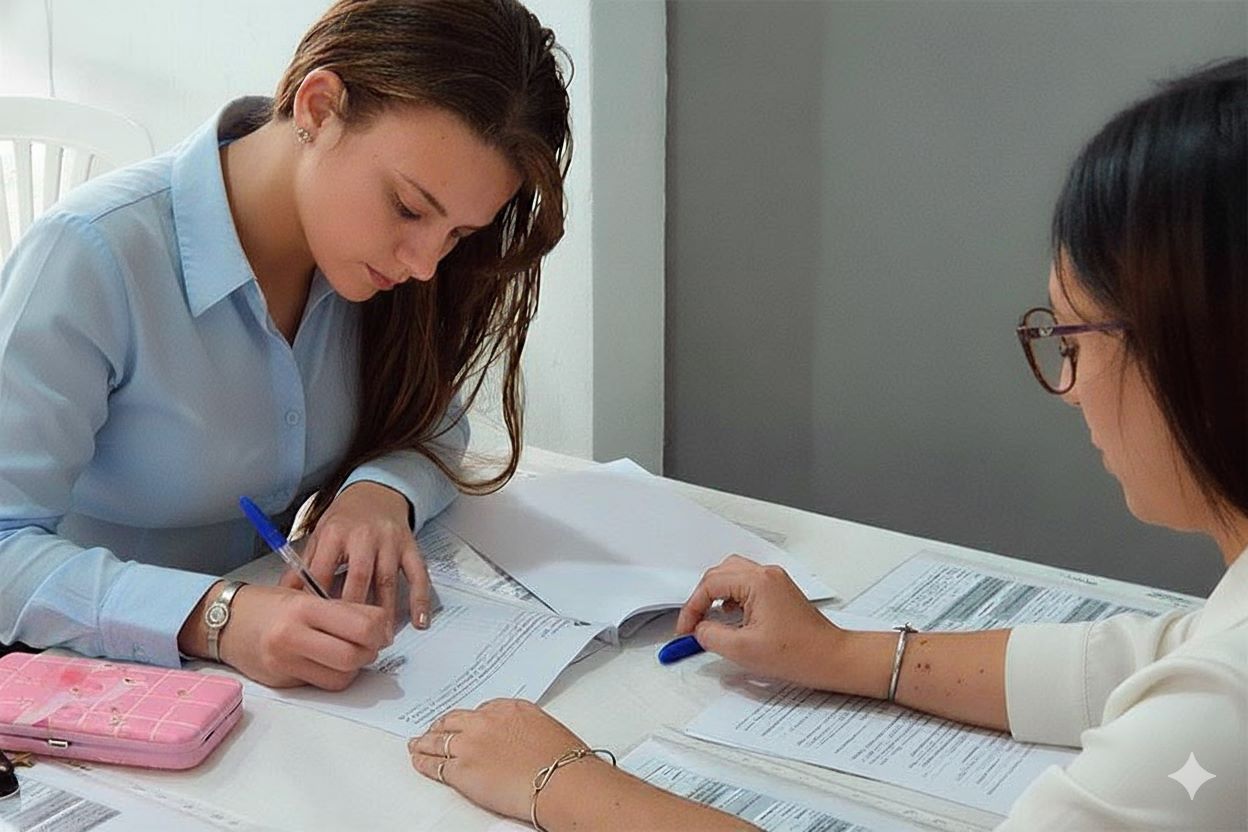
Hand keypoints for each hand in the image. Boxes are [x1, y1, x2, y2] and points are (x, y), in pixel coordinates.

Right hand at [217, 583, 391, 689]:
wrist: (226, 622)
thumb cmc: (270, 605)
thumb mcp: (308, 595)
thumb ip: (346, 610)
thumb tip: (382, 627)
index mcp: (304, 609)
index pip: (361, 626)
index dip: (380, 630)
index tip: (381, 629)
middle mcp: (293, 637)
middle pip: (353, 656)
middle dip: (370, 652)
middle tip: (369, 644)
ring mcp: (285, 664)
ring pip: (341, 678)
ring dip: (353, 668)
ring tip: (348, 652)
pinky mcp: (282, 683)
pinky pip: (321, 685)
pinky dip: (333, 675)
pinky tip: (327, 661)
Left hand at [280, 481, 432, 628]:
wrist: (376, 492)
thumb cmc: (344, 520)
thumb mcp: (319, 535)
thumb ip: (304, 566)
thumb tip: (284, 597)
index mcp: (335, 533)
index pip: (323, 571)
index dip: (318, 601)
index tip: (317, 627)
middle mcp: (363, 536)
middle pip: (358, 577)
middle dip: (355, 611)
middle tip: (352, 642)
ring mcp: (389, 541)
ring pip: (387, 580)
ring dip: (385, 613)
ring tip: (381, 640)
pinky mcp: (410, 546)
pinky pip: (418, 575)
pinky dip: (420, 599)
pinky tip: (420, 621)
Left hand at [407, 699, 608, 820]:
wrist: (560, 780)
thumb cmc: (562, 760)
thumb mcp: (545, 728)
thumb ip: (523, 728)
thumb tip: (518, 739)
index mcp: (508, 708)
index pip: (480, 710)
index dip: (468, 719)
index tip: (464, 723)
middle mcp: (485, 722)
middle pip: (453, 720)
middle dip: (441, 725)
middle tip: (434, 729)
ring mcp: (470, 745)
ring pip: (438, 740)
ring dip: (425, 742)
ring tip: (417, 744)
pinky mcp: (461, 770)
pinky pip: (435, 765)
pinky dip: (423, 763)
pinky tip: (418, 761)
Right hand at [674, 554, 845, 689]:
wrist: (832, 658)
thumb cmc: (800, 653)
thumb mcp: (743, 650)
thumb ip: (712, 637)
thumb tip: (699, 630)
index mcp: (757, 582)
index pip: (711, 585)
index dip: (692, 608)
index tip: (685, 629)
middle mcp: (767, 576)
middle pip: (720, 574)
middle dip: (702, 598)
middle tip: (693, 624)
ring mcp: (775, 582)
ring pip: (733, 577)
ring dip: (717, 596)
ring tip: (710, 621)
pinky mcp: (779, 593)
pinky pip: (747, 587)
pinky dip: (732, 599)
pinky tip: (731, 620)